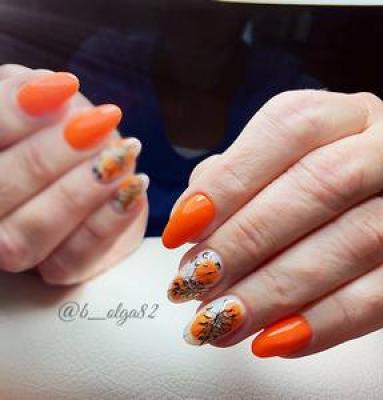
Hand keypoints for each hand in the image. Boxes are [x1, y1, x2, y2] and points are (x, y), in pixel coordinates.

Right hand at [0, 64, 148, 284]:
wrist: (94, 175)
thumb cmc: (60, 134)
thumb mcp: (40, 102)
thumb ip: (26, 91)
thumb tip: (46, 89)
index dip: (16, 113)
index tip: (65, 87)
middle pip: (0, 189)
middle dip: (51, 155)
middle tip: (99, 124)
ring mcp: (15, 248)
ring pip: (31, 233)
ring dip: (80, 192)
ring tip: (122, 155)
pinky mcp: (58, 270)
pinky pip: (74, 259)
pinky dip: (108, 223)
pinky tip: (135, 187)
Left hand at [163, 89, 382, 356]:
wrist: (377, 210)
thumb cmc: (310, 188)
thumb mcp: (272, 168)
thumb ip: (230, 180)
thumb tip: (189, 218)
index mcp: (340, 116)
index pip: (286, 128)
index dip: (229, 182)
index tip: (180, 231)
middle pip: (319, 183)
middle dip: (247, 239)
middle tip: (196, 281)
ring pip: (354, 240)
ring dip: (276, 289)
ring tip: (223, 319)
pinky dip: (325, 322)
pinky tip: (274, 342)